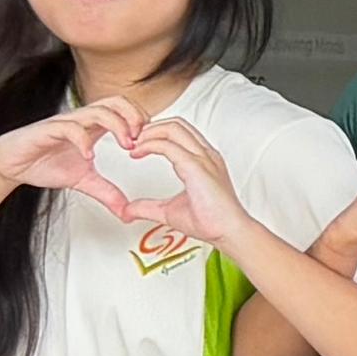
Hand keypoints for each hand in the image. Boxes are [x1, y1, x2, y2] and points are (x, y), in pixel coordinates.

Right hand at [0, 97, 152, 222]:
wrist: (8, 165)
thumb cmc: (42, 163)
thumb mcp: (82, 181)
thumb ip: (107, 192)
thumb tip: (127, 212)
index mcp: (93, 127)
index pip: (125, 110)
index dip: (142, 121)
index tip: (151, 143)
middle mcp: (81, 120)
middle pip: (116, 101)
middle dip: (135, 116)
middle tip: (143, 139)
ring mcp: (64, 123)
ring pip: (97, 110)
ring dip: (117, 125)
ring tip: (127, 145)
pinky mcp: (46, 130)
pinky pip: (69, 128)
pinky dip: (83, 140)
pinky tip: (90, 156)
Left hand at [129, 114, 254, 248]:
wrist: (229, 232)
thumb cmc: (210, 222)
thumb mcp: (169, 211)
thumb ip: (147, 207)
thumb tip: (127, 211)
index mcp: (203, 160)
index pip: (179, 132)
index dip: (156, 133)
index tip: (138, 146)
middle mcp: (205, 154)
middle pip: (176, 123)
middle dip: (150, 128)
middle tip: (132, 142)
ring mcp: (203, 158)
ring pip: (173, 128)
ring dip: (149, 133)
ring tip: (134, 145)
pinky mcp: (196, 167)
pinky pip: (168, 146)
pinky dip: (149, 145)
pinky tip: (137, 153)